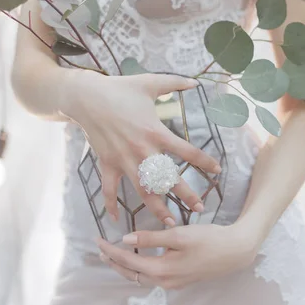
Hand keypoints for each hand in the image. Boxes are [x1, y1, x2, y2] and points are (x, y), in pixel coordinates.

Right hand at [61, 69, 221, 225]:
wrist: (87, 98)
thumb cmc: (120, 89)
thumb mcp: (150, 82)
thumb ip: (174, 82)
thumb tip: (195, 81)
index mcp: (156, 132)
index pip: (186, 152)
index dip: (204, 162)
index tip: (217, 171)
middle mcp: (142, 151)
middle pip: (168, 179)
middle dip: (185, 195)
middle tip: (200, 209)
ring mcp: (124, 160)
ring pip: (143, 191)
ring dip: (157, 209)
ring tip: (170, 223)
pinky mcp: (107, 164)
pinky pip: (109, 189)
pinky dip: (111, 205)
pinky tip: (116, 219)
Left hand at [97, 222, 256, 289]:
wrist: (235, 252)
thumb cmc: (209, 240)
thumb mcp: (179, 235)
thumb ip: (151, 238)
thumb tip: (126, 239)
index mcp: (162, 270)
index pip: (128, 262)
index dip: (111, 251)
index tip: (97, 240)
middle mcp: (164, 281)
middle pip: (131, 274)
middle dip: (113, 262)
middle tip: (100, 249)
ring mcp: (173, 283)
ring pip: (140, 277)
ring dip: (125, 266)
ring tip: (113, 254)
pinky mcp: (179, 279)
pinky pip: (151, 276)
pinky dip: (138, 268)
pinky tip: (138, 258)